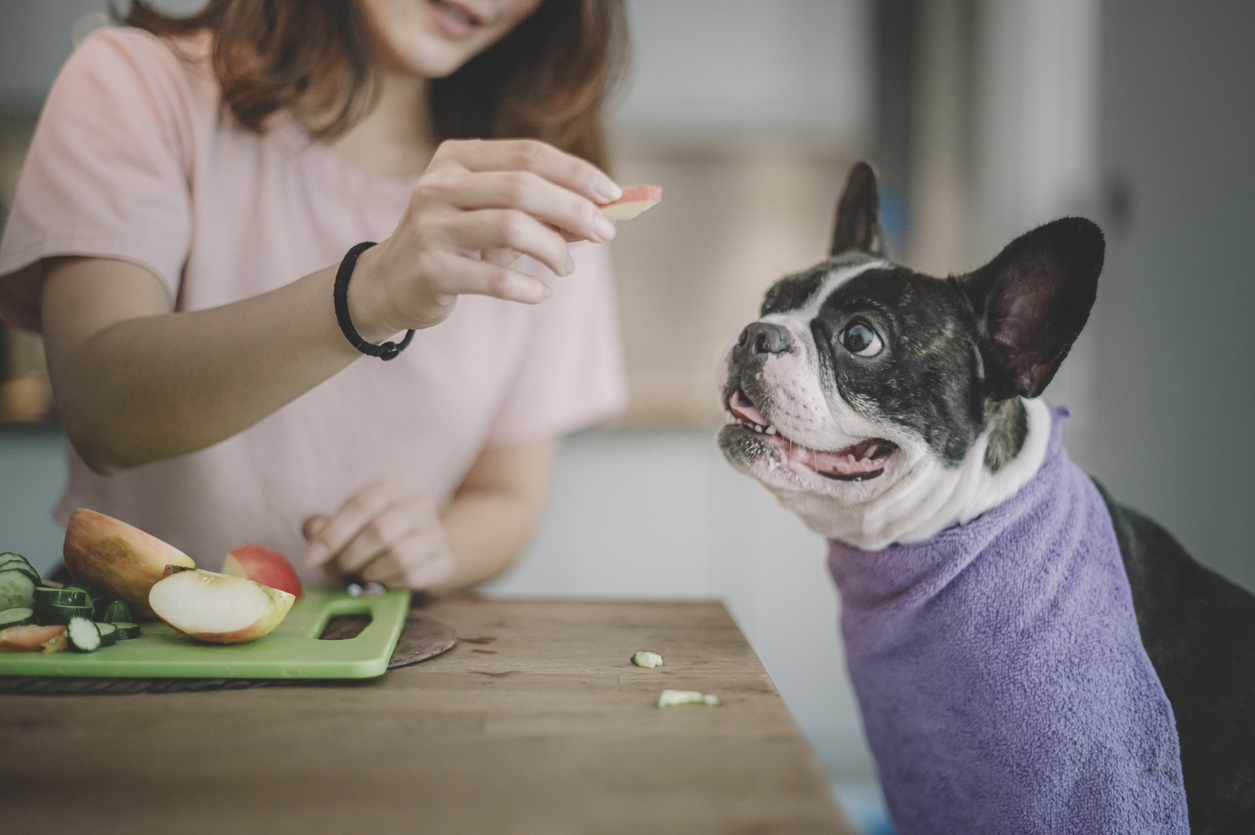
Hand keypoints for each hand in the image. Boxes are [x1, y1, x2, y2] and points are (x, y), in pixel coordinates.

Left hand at [302, 476, 455, 590]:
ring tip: (360, 576)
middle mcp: (418, 504)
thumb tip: (313, 533)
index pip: (361, 504)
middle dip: (349, 557)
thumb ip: (322, 526)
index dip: (333, 533)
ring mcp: (436, 532)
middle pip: (379, 531)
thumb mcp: (346, 525)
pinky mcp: (445, 560)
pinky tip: (383, 582)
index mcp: (390, 488)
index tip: (312, 558)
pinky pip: (413, 577)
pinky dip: (389, 585)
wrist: (423, 550)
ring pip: (398, 556)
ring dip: (369, 573)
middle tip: (336, 570)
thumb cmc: (373, 538)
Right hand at [347, 138, 621, 340]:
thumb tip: (600, 212)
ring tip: (565, 267)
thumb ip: (535, 209)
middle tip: (605, 233)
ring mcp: (430, 226)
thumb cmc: (454, 244)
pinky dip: (528, 286)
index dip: (575, 172)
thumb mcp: (487, 215)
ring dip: (554, 249)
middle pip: (522, 187)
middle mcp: (438, 185)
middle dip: (574, 210)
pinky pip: (494, 276)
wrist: (387, 284)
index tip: (612, 193)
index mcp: (456, 159)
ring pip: (511, 227)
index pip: (527, 154)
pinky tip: (540, 292)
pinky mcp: (430, 268)